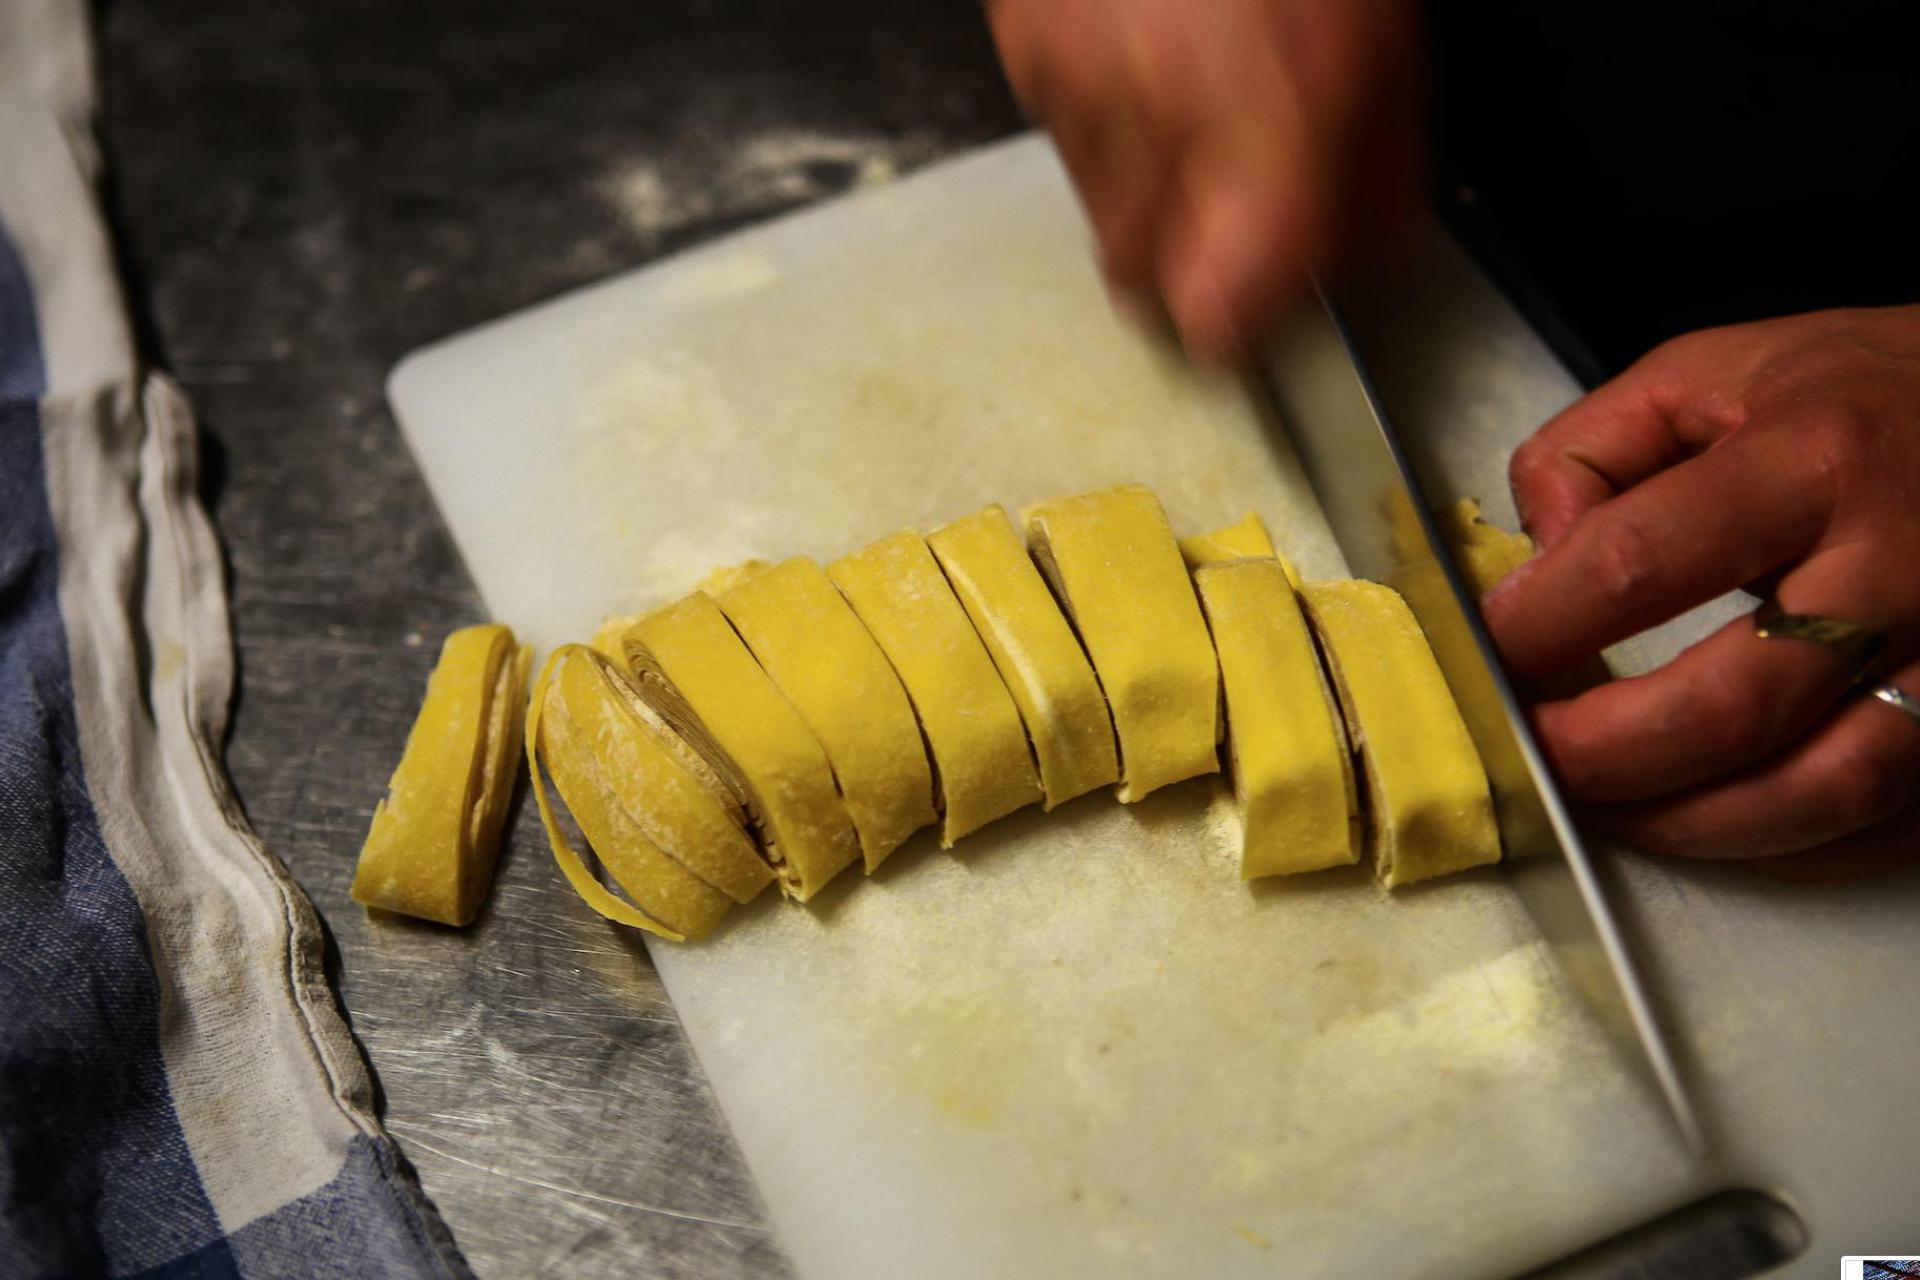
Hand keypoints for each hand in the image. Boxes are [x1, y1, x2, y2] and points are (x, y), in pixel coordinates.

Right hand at [985, 0, 1421, 358]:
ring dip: (1150, 201)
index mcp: (1270, 114)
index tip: (1265, 318)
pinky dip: (1108, 131)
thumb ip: (1377, 171)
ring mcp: (1074, 80)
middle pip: (1146, 288)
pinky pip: (1065, 141)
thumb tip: (1354, 261)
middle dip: (1192, 272)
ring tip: (1199, 114)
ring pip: (1100, 218)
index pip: (1219, 318)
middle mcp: (1158, 113)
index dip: (1242, 336)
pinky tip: (1150, 66)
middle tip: (1240, 216)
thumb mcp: (1387, 48)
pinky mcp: (1027, 50)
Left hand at [1484, 306, 1919, 877]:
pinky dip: (1785, 845)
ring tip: (1604, 807)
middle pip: (1733, 707)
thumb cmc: (1865, 397)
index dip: (1540, 625)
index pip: (1642, 561)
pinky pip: (1883, 824)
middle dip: (1605, 755)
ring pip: (1819, 790)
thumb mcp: (1717, 371)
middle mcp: (1900, 567)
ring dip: (1688, 824)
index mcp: (1817, 458)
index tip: (1482, 655)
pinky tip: (1712, 818)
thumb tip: (1540, 557)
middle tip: (1532, 758)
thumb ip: (1596, 448)